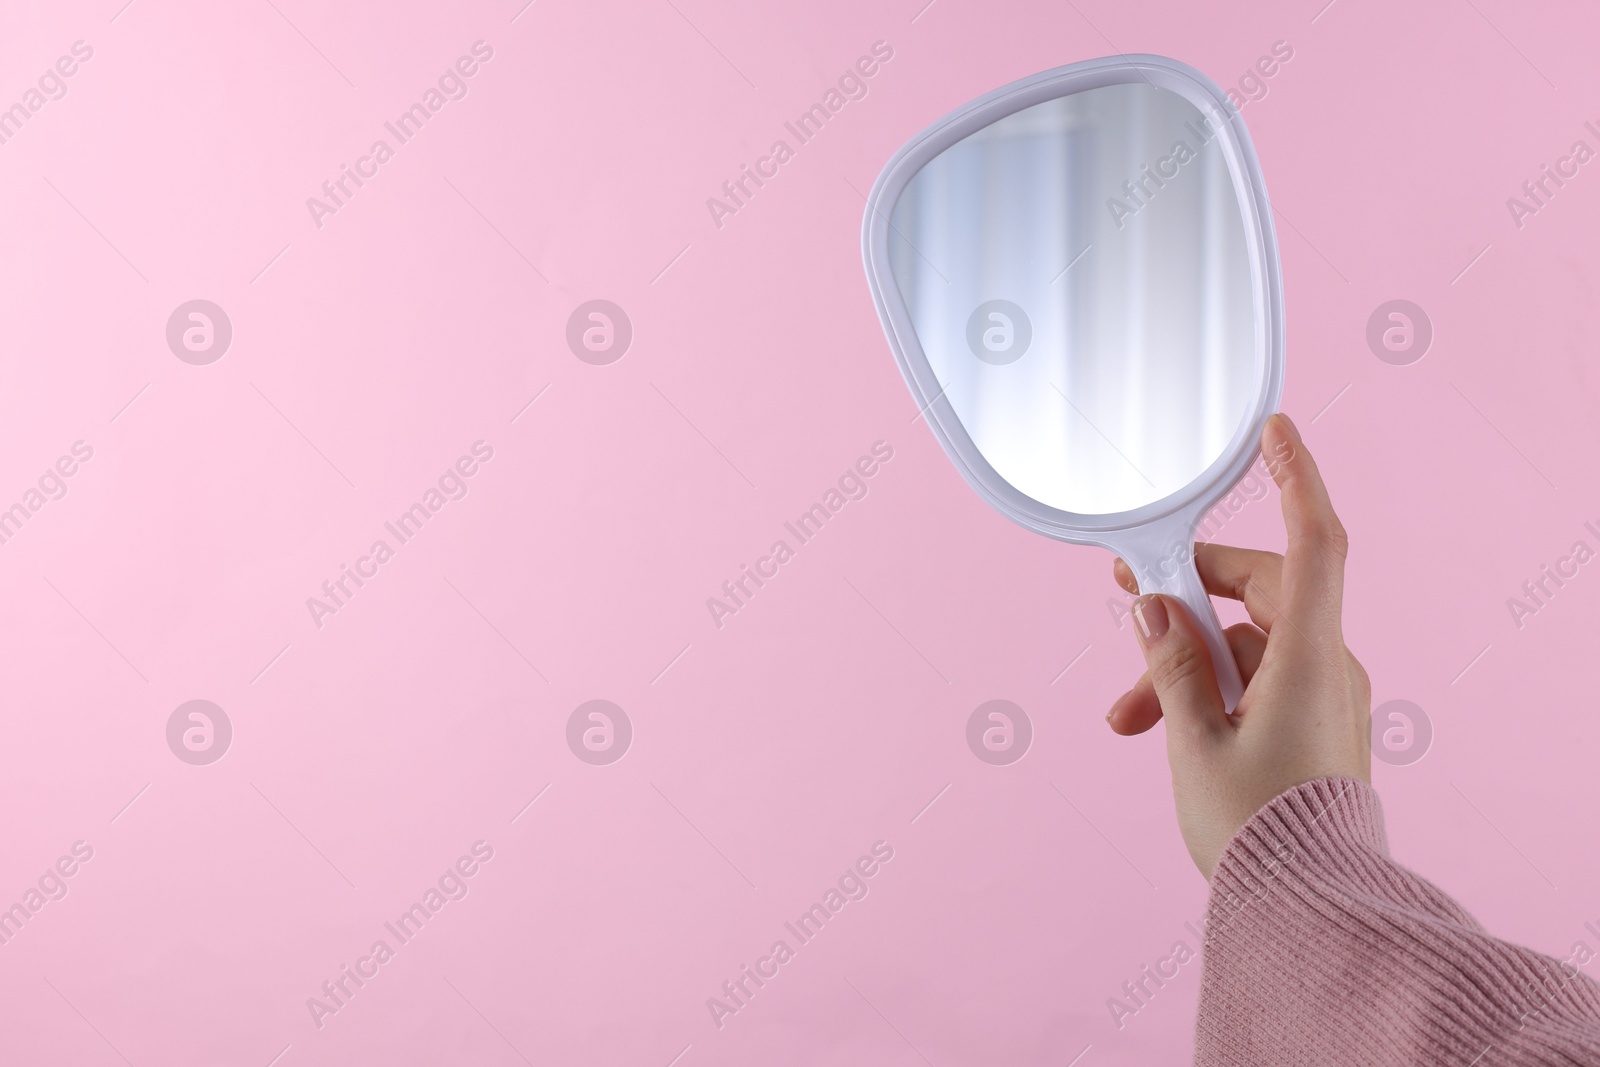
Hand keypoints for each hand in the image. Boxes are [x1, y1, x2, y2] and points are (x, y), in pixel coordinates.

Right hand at [1106, 413, 1370, 878]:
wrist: (1307, 905)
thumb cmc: (1257, 830)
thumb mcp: (1193, 743)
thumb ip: (1170, 667)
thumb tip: (1152, 610)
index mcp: (1307, 658)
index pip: (1313, 541)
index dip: (1296, 476)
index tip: (1276, 430)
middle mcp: (1325, 666)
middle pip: (1256, 589)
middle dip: (1184, 598)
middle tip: (1127, 598)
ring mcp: (1322, 695)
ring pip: (1244, 642)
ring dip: (1182, 662)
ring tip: (1126, 713)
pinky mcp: (1311, 723)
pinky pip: (1255, 678)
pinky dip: (1207, 688)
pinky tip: (1158, 725)